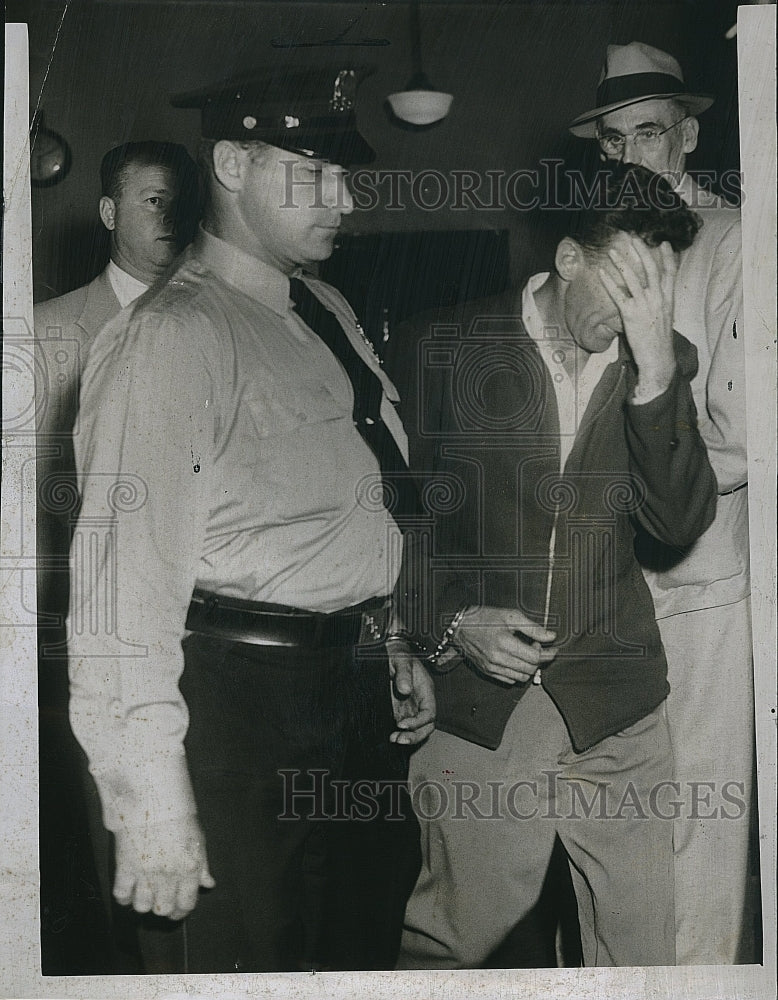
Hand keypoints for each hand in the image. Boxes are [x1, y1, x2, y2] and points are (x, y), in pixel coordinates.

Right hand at [113, 813, 214, 920]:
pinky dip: (123, 896)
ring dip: (143, 903)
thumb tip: (208, 884)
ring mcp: (146, 873)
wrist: (154, 800)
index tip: (177, 910)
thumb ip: (202, 866)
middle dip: (163, 909)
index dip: (182, 911)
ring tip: (144, 894)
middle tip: (160, 903)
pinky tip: (128, 889)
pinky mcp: (126, 867)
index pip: (186, 904)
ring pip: (142, 907)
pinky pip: (121, 894)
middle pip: (163, 909)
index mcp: (189, 869)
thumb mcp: (197, 840)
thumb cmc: (179, 818)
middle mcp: (168, 875)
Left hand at [388, 640, 435, 744]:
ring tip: (394, 739)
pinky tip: (390, 735)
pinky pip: (405, 726)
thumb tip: (405, 689)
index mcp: (425, 689)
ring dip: (408, 737)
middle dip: (415, 735)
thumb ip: (403, 673)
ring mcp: (411, 706)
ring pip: (417, 728)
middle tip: (400, 739)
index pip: (429, 713)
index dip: (418, 722)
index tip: (402, 724)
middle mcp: (420, 700)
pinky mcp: (400, 709)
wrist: (387, 652)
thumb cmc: (397, 654)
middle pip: (427, 725)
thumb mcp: (401, 659)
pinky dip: (400, 733)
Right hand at [453, 605, 556, 684]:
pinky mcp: (488, 672)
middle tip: (536, 647)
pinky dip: (517, 672)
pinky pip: (510, 680)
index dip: (546, 653)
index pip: (535, 657)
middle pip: (530, 669)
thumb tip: (550, 636)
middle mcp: (498, 658)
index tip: (551, 647)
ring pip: (522, 677)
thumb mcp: (510, 616)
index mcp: (504, 643)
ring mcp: (492, 667)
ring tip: (525, 653)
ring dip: (529, 667)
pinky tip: (515, 660)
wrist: (459, 626)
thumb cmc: (482, 618)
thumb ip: (532, 628)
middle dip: (539, 659)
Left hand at [600, 236, 676, 398]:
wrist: (658, 358)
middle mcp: (658, 298)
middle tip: (634, 238)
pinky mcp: (631, 314)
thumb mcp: (665, 317)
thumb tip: (653, 293)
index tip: (663, 243)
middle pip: (651, 269)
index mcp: (669, 299)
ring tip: (613, 251)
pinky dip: (609, 282)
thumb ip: (660, 302)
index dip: (667, 257)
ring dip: (622, 262)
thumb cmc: (659, 340)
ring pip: (634, 278)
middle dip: (642, 251)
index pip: (670, 272)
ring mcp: (645, 305)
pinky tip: (602, 272)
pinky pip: (618, 294)